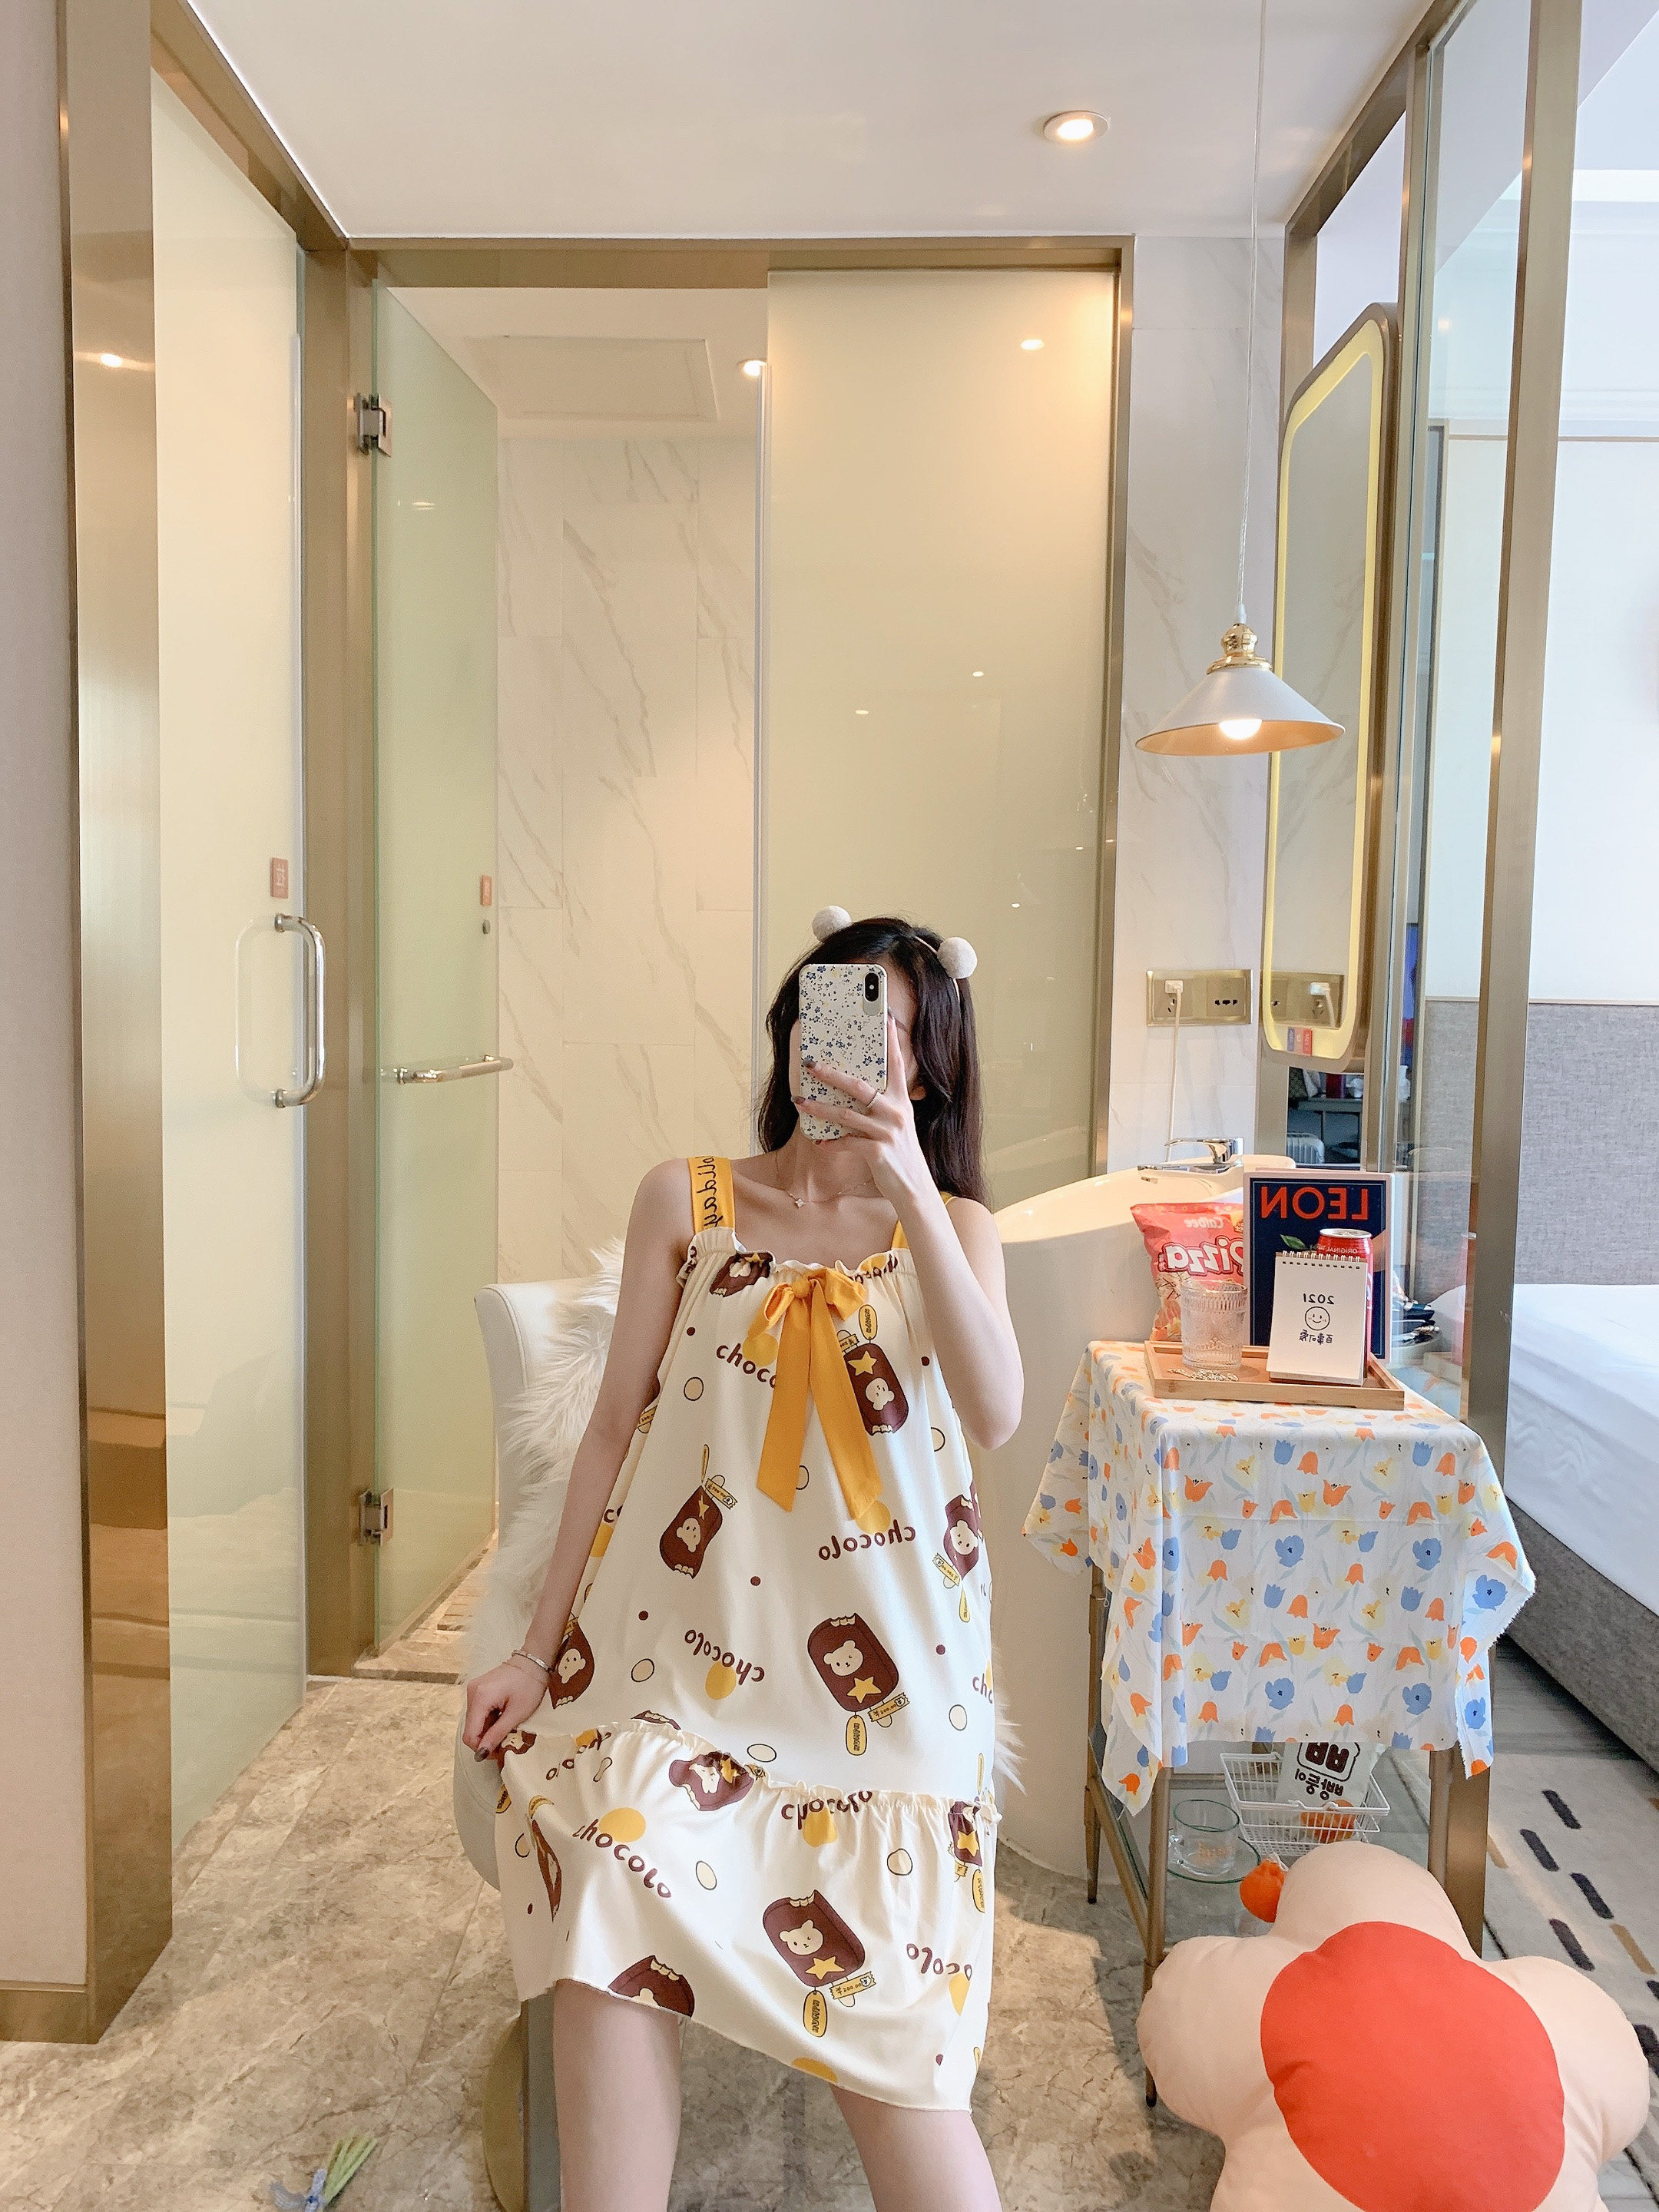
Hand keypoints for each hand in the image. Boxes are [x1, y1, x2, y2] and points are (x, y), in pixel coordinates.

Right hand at [463, 1658, 547, 1758]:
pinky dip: (488, 1719)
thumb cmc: (530, 1684)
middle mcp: (471, 1692)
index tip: (496, 1752)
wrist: (534, 1661)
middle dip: (485, 1739)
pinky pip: (478, 1711)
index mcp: (480, 1698)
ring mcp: (474, 1689)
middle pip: (471, 1728)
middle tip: (504, 1740)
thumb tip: (482, 1753)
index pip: (469, 1735)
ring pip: (474, 1721)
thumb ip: (497, 1734)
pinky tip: (502, 1717)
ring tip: (506, 1726)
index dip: (481, 1748)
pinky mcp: (478, 1688)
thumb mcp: (517, 1714)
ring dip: (487, 1729)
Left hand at [803, 1016, 931, 1206]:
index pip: (896, 1065)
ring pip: (846, 1115)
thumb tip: (857, 1090)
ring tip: (800, 1102)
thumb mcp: (898, 1124)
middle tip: (811, 1064)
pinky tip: (819, 1142)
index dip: (890, 1042)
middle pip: (860, 1087)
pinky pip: (847, 1143)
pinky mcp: (878, 1153)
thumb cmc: (900, 1153)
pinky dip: (831, 1143)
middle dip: (832, 1074)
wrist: (914, 1188)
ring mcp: (887, 1132)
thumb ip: (883, 1106)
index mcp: (901, 1101)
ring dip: (820, 1109)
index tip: (884, 1019)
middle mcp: (896, 1113)